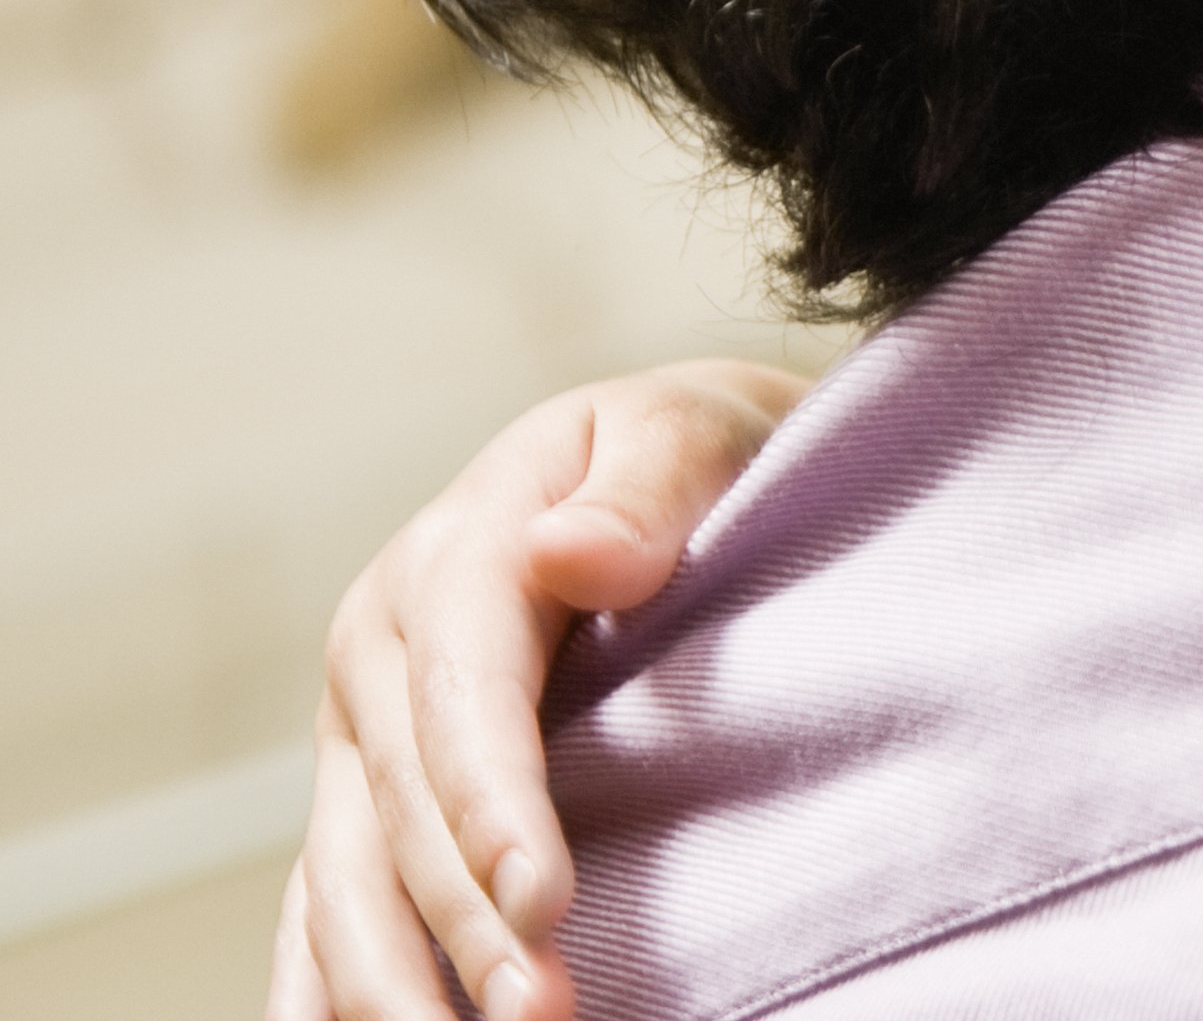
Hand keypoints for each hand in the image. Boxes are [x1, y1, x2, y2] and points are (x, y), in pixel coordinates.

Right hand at [269, 360, 804, 1020]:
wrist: (661, 461)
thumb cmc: (694, 449)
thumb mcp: (690, 429)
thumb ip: (644, 487)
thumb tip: (571, 548)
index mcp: (455, 554)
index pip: (465, 697)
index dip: (496, 806)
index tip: (542, 901)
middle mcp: (380, 652)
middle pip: (405, 813)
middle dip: (464, 928)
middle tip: (541, 1017)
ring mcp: (357, 732)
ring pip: (347, 882)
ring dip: (398, 984)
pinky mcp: (361, 795)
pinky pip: (321, 907)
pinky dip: (323, 988)